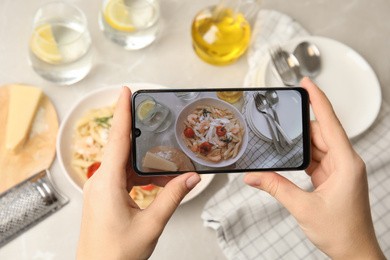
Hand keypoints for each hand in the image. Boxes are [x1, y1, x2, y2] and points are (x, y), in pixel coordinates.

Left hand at [77, 87, 200, 259]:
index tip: (124, 92)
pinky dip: (140, 175)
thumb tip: (190, 179)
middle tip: (155, 121)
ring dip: (145, 162)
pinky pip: (123, 177)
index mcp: (106, 183)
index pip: (116, 139)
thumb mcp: (151, 224)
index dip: (121, 112)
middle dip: (140, 136)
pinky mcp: (104, 197)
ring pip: (125, 164)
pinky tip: (156, 181)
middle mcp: (99, 182)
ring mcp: (100, 189)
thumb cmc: (115, 255)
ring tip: (166, 164)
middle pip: (122, 148)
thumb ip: (172, 197)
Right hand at [244, 78, 384, 258]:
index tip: (307, 83)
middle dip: (299, 129)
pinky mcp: (333, 176)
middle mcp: (346, 162)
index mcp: (347, 163)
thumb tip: (253, 177)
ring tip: (281, 145)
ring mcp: (340, 169)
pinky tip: (289, 160)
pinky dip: (302, 158)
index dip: (318, 100)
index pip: (330, 122)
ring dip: (299, 146)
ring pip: (316, 146)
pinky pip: (315, 158)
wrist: (355, 253)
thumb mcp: (303, 208)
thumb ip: (276, 187)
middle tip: (280, 123)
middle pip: (320, 133)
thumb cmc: (342, 233)